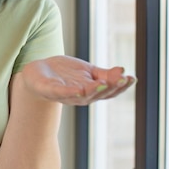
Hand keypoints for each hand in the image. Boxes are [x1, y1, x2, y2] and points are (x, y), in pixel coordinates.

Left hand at [21, 55, 135, 105]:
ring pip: (82, 96)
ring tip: (104, 83)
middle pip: (98, 95)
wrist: (37, 74)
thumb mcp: (87, 72)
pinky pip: (61, 93)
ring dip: (93, 91)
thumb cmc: (64, 74)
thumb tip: (124, 71)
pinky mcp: (50, 90)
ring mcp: (65, 95)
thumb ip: (104, 74)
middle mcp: (80, 97)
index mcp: (90, 91)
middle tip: (122, 80)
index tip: (132, 78)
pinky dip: (70, 92)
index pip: (109, 91)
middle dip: (111, 88)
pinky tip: (79, 89)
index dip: (121, 86)